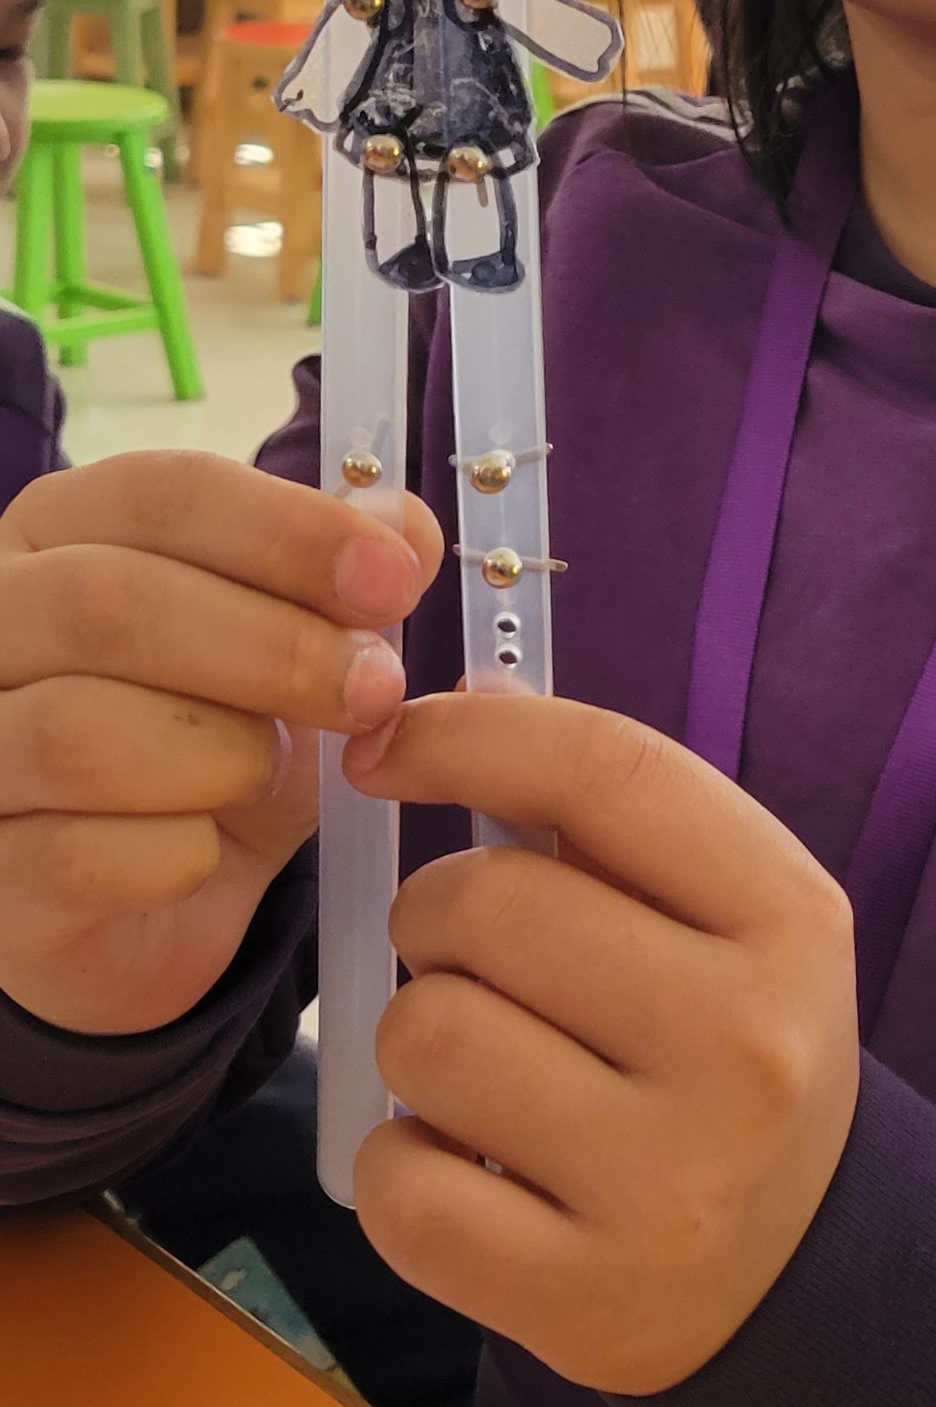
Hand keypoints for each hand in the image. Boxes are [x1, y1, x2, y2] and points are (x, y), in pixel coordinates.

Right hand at [0, 456, 439, 1036]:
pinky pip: (78, 854)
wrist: (140, 912)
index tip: (391, 582)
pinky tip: (203, 853)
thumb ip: (344, 585)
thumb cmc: (205, 752)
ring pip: (82, 729)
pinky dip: (173, 857)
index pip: (159, 494)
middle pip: (111, 603)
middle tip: (374, 690)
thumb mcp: (292, 654)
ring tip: (264, 773)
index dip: (285, 531)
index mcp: (60, 533)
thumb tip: (402, 531)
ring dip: (220, 756)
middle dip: (272, 647)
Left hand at [347, 691, 859, 1396]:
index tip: (387, 745)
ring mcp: (667, 1182)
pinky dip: (402, 1164)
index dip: (468, 734)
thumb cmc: (727, 1051)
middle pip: (486, 907)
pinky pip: (402, 1186)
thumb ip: (608, 813)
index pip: (604, 772)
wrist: (801, 1272)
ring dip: (415, 1038)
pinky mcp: (581, 1297)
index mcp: (787, 919)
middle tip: (462, 954)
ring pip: (427, 1035)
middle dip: (433, 914)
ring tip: (478, 1069)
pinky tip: (465, 1167)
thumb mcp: (727, 917)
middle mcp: (744, 1046)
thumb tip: (457, 702)